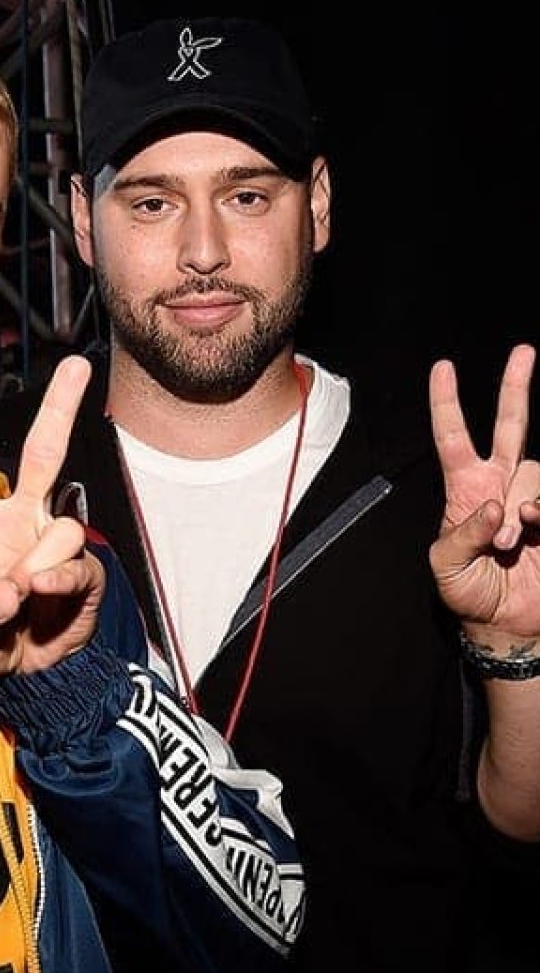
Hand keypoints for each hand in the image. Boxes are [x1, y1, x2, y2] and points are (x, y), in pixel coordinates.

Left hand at [0, 355, 104, 677]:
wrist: (29, 676)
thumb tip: (9, 589)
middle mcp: (18, 520)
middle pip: (41, 454)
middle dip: (59, 409)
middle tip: (76, 365)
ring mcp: (52, 542)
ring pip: (60, 524)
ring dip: (36, 562)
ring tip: (20, 598)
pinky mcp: (84, 569)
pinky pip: (75, 561)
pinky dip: (57, 579)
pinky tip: (44, 593)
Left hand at [429, 344, 539, 642]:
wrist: (505, 622)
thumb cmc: (467, 591)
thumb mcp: (445, 565)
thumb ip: (463, 533)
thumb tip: (493, 505)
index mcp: (464, 488)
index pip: (452, 436)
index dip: (447, 403)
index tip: (443, 368)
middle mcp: (499, 484)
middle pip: (511, 425)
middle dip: (515, 386)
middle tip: (524, 350)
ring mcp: (531, 498)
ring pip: (536, 473)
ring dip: (526, 511)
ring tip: (514, 544)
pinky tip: (536, 535)